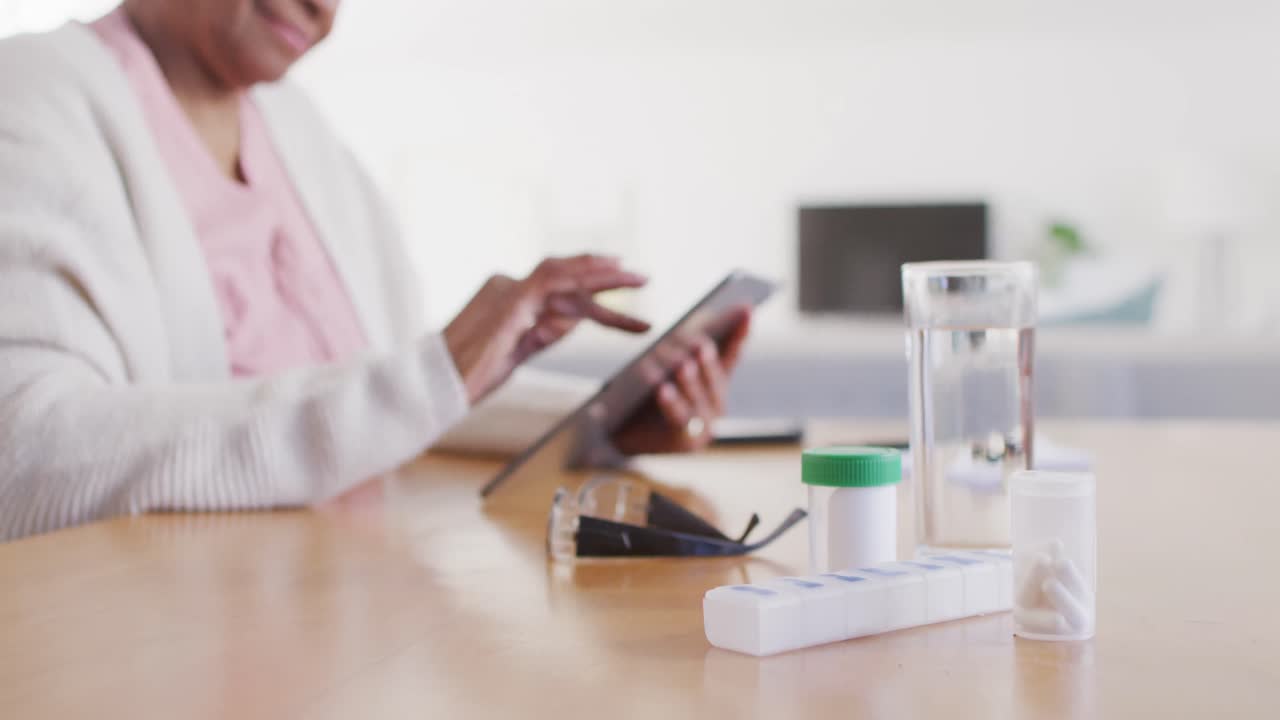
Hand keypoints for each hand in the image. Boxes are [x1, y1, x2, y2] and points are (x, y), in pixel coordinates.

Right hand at [444, 255, 649, 402]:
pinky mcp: (511, 301)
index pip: (560, 291)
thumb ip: (541, 332)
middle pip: (566, 276)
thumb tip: (572, 321)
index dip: (595, 297)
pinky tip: (608, 280)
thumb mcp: (515, 352)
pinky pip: (553, 281)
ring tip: (636, 279)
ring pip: (564, 273)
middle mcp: (508, 287)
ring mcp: (508, 290)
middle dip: (605, 276)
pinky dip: (583, 280)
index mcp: (509, 298)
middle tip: (641, 278)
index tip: (626, 306)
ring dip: (603, 275)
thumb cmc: (469, 377)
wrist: (435, 386)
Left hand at [611, 306, 751, 455]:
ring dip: (690, 381)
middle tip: (700, 344)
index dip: (739, 332)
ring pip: (698, 399)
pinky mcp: (685, 440)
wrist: (624, 432)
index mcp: (715, 381)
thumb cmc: (647, 393)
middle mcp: (716, 403)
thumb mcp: (665, 364)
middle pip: (715, 378)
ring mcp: (704, 424)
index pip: (731, 353)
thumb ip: (682, 346)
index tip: (746, 307)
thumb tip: (699, 315)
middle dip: (707, 360)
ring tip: (682, 365)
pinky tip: (663, 389)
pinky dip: (672, 403)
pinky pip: (679, 419)